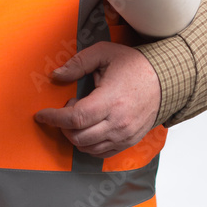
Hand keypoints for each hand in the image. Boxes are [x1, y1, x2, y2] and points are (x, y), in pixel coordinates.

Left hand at [34, 42, 161, 156]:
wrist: (165, 79)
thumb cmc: (134, 65)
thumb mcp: (104, 53)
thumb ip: (78, 63)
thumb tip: (56, 75)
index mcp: (111, 100)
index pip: (75, 118)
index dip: (54, 118)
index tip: (41, 114)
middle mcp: (118, 123)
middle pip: (79, 137)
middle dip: (62, 126)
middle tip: (66, 108)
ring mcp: (124, 135)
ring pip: (88, 148)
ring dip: (74, 136)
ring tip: (80, 115)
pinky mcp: (129, 142)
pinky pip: (101, 152)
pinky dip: (88, 145)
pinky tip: (88, 128)